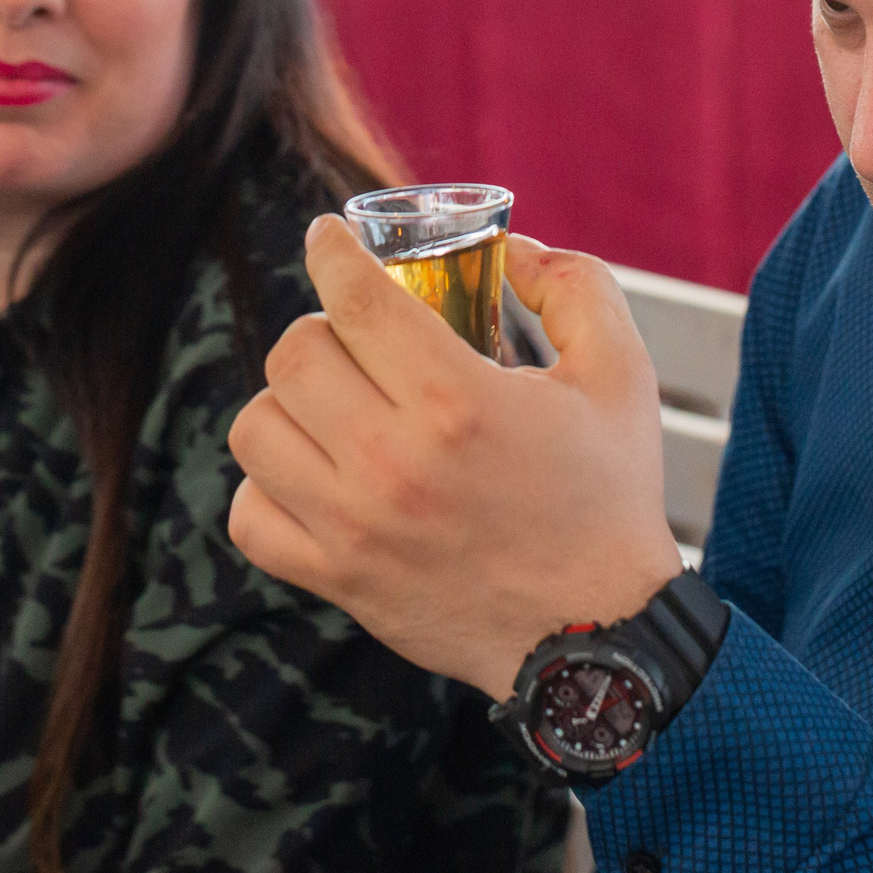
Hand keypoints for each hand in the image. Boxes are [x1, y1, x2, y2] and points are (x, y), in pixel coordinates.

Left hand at [227, 220, 683, 698]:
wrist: (599, 634)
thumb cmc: (611, 499)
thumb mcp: (621, 375)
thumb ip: (573, 289)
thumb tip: (514, 249)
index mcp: (460, 402)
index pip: (356, 300)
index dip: (331, 252)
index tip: (327, 238)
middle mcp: (394, 462)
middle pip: (293, 356)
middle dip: (320, 327)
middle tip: (355, 336)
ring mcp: (354, 528)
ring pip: (258, 429)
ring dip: (289, 402)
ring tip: (334, 405)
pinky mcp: (337, 579)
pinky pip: (251, 516)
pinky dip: (268, 486)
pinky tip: (314, 472)